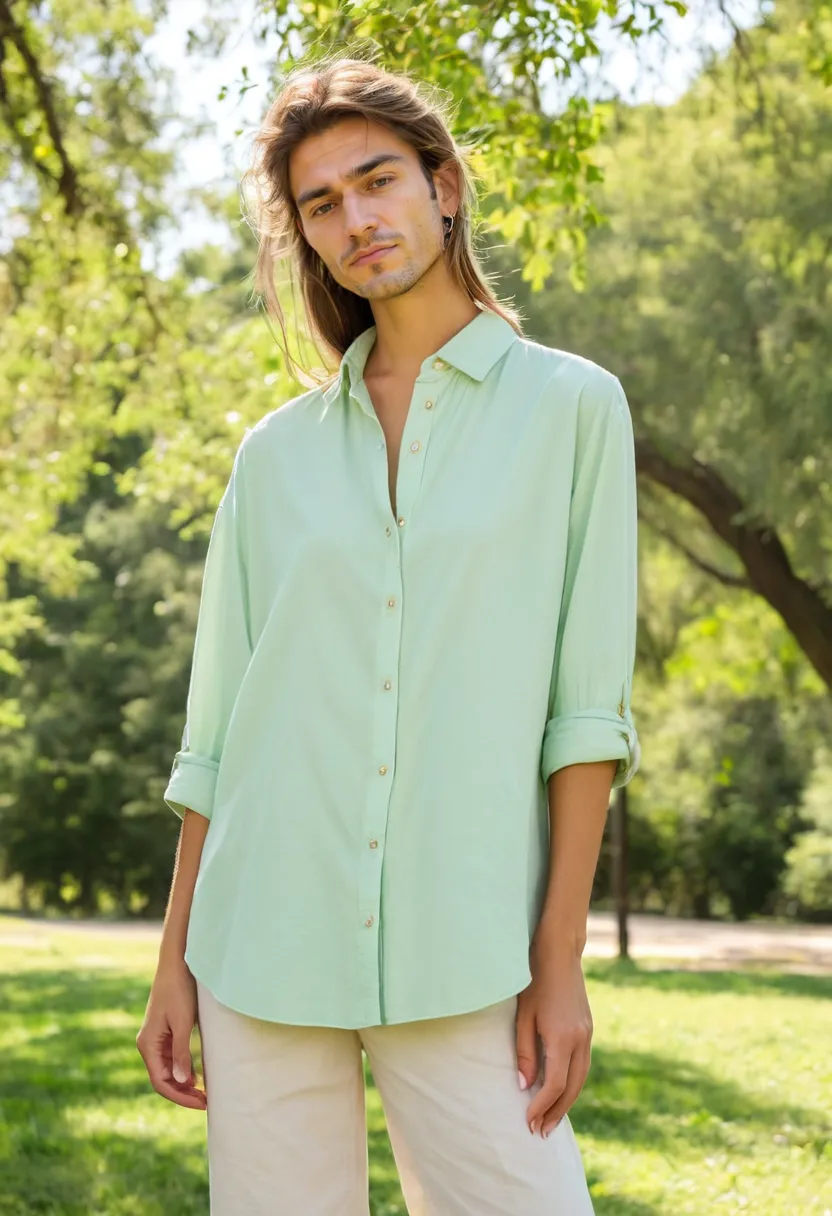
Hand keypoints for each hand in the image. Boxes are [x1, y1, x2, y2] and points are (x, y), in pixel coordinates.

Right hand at [136, 959, 206, 1109]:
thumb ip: (181, 1053)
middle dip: (183, 1093)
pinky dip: (184, 1069)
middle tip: (206, 1102)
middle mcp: (148, 1044)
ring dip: (184, 1083)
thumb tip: (183, 1082)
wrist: (176, 964)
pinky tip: (198, 1076)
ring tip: (204, 1093)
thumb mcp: (183, 1023)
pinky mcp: (165, 1032)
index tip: (201, 1103)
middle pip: (163, 1079)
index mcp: (148, 1044)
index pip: (161, 1082)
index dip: (180, 1097)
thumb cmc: (179, 991)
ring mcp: (156, 1039)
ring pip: (168, 1070)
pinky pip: (172, 1058)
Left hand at [515, 935, 592, 1137]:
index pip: (555, 1085)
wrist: (559, 953)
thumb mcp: (523, 1017)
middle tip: (541, 1132)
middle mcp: (581, 1039)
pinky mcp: (588, 1028)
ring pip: (581, 1078)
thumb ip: (525, 1053)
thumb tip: (525, 1087)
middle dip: (557, 1112)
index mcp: (563, 1037)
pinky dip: (573, 1083)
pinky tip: (562, 1090)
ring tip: (551, 1119)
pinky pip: (583, 1064)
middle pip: (572, 1088)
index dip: (541, 1106)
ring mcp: (587, 1033)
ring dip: (567, 1101)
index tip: (528, 1121)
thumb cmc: (533, 981)